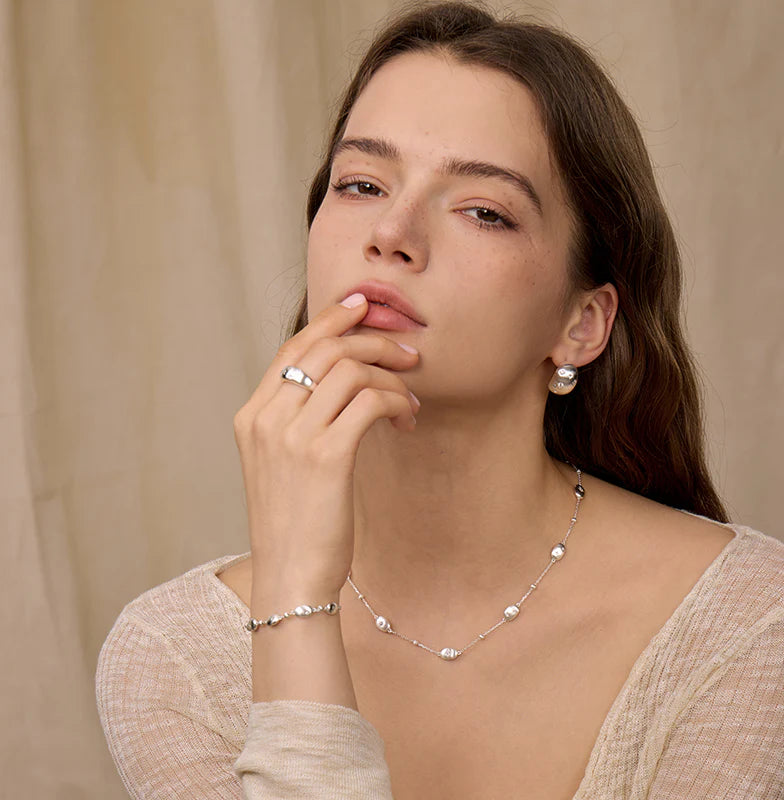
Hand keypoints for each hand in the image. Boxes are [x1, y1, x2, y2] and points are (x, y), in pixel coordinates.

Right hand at [232, 293, 420, 597]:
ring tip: (411, 400)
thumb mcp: (282, 463)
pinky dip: (397, 402)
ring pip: (351, 370)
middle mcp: (266, 418)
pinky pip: (371, 401)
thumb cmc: (295, 522)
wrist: (291, 577)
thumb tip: (344, 378)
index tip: (362, 307)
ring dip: (392, 376)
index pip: (293, 348)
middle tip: (408, 353)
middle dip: (373, 340)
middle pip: (324, 349)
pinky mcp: (326, 456)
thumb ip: (298, 418)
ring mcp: (292, 436)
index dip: (330, 320)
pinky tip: (407, 420)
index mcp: (252, 415)